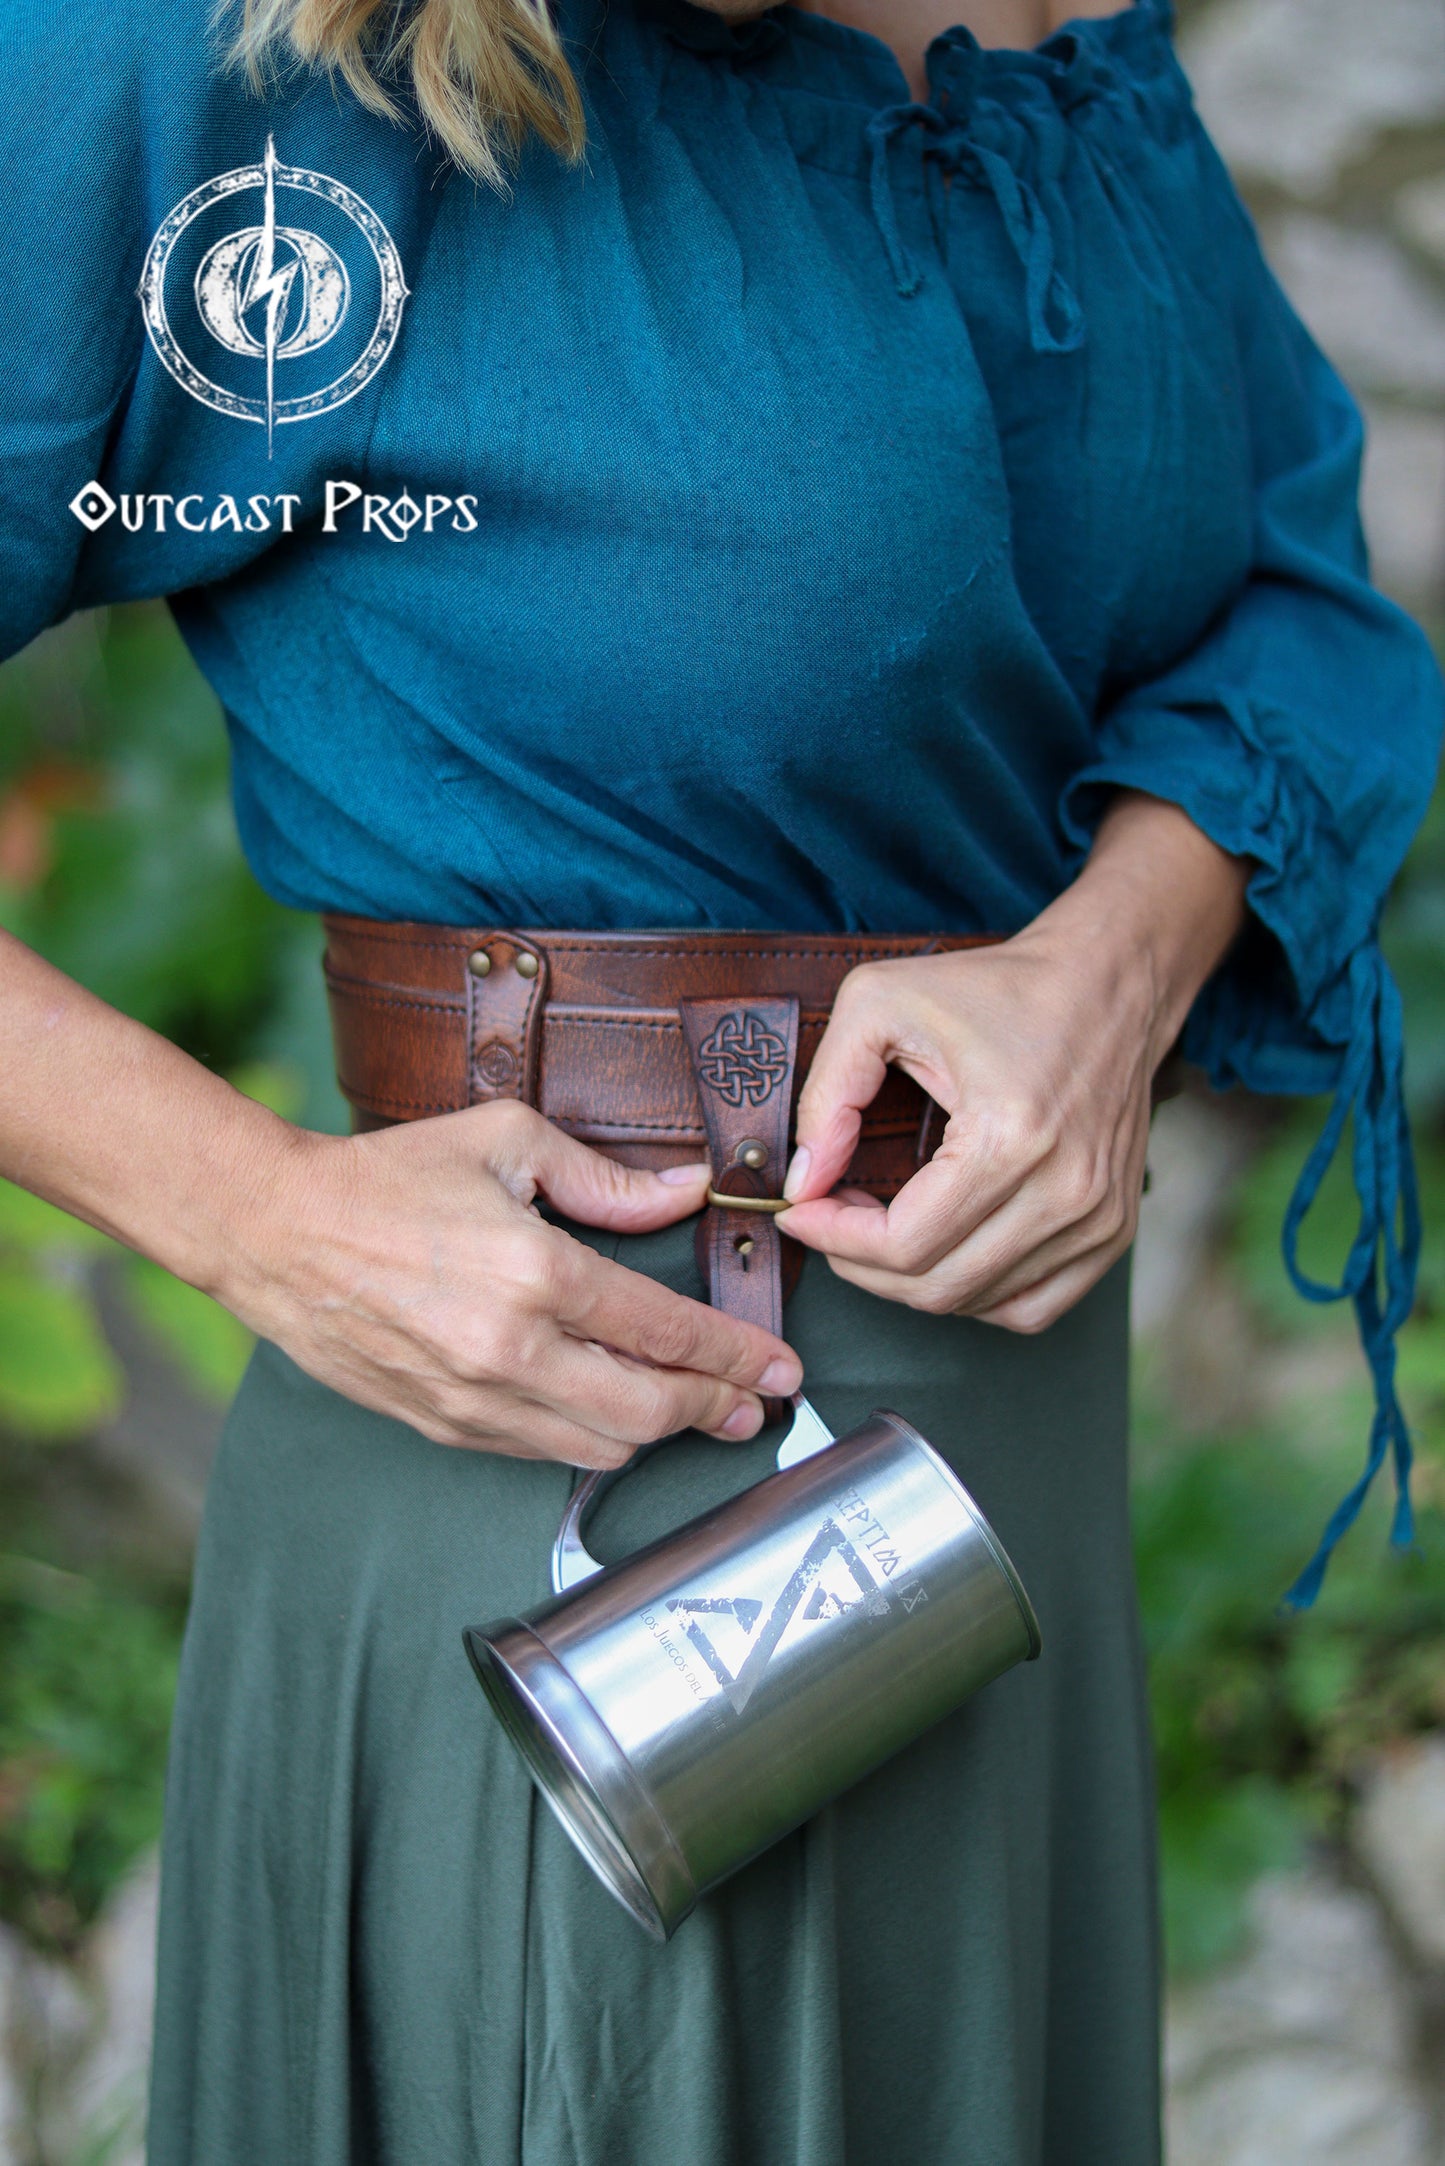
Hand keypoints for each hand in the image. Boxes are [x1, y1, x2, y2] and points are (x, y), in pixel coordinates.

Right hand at [214, 1100, 801, 1467]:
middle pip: (647, 1411)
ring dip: (659, 1435)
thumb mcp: (506, 1142)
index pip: (666, 1332)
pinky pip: (540, 1451)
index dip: (735, 1355)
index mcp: (537, 1273)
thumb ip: (606, 1177)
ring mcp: (473, 1399)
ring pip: (599, 1446)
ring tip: (697, 1415)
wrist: (274, 1232)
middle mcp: (511, 1350)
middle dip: (714, 1409)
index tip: (778, 1365)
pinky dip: (590, 1440)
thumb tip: (685, 1191)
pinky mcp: (443, 1426)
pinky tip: (613, 1418)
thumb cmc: (387, 1177)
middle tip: (753, 1404)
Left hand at [777, 795, 1247, 1331]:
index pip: (904, 1245)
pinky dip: (976, 1293)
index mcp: (1010, 1138)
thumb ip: (828, 1094)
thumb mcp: (881, 1004)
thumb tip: (804, 1184)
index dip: (836, 1239)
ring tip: (883, 1224)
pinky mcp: (1113, 1230)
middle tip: (834, 1217)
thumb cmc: (996, 989)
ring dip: (913, 1278)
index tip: (802, 1212)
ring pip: (978, 1302)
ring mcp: (1098, 1219)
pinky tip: (946, 1247)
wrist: (1106, 983)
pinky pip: (1031, 1308)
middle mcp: (1066, 1191)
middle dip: (863, 1263)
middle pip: (937, 1285)